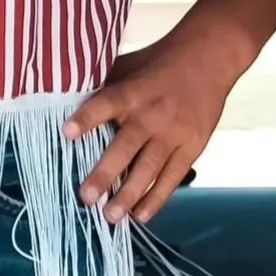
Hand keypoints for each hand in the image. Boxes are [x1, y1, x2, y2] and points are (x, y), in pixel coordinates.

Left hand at [67, 27, 240, 223]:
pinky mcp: (192, 146)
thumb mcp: (129, 66)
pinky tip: (140, 215)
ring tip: (110, 216)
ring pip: (149, 168)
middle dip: (105, 173)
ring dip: (129, 194)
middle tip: (86, 198)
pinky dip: (157, 197)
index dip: (87, 118)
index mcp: (133, 91)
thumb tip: (65, 101)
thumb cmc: (159, 64)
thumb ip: (104, 86)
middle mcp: (152, 114)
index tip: (66, 133)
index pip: (106, 104)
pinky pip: (173, 177)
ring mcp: (174, 133)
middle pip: (126, 147)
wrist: (209, 59)